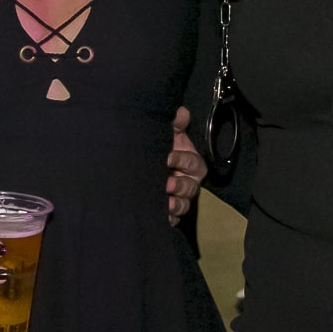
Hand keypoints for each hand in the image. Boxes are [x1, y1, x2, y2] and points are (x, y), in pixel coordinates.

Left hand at [167, 107, 203, 225]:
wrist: (139, 162)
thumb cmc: (158, 147)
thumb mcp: (166, 132)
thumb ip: (175, 123)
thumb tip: (181, 112)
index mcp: (190, 163)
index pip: (192, 163)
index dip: (182, 160)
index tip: (167, 157)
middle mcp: (188, 182)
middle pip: (191, 188)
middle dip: (180, 186)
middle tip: (167, 183)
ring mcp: (179, 198)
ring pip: (184, 205)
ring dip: (176, 205)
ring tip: (166, 203)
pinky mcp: (168, 211)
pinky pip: (173, 219)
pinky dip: (168, 218)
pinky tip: (161, 216)